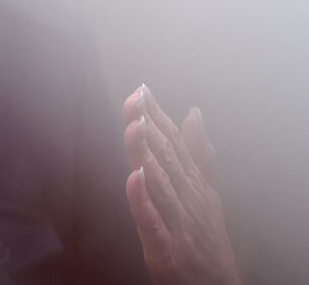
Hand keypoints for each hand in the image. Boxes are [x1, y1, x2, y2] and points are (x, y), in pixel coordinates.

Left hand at [122, 85, 241, 284]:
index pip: (176, 144)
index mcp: (195, 186)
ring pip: (160, 184)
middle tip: (136, 99)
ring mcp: (179, 225)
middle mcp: (189, 200)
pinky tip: (133, 178)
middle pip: (167, 158)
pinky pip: (152, 222)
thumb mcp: (208, 194)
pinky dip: (142, 200)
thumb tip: (193, 114)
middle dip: (150, 127)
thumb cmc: (208, 241)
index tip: (142, 90)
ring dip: (146, 154)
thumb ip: (200, 155)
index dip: (158, 116)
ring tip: (135, 126)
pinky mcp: (167, 250)